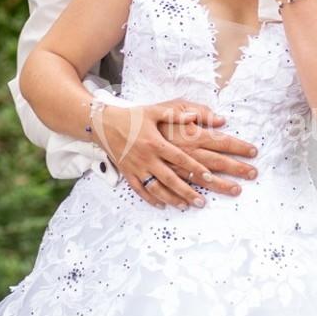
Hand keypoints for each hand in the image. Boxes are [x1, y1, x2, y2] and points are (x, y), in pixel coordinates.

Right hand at [95, 99, 256, 208]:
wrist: (103, 123)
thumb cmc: (134, 115)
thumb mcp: (158, 110)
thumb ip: (182, 114)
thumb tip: (211, 117)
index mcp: (159, 141)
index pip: (183, 158)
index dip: (198, 169)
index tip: (213, 178)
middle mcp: (149, 157)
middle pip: (175, 178)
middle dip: (193, 190)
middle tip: (208, 201)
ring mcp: (139, 168)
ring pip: (160, 188)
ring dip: (176, 198)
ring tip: (193, 205)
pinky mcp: (129, 174)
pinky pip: (143, 190)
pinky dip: (154, 199)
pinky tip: (166, 205)